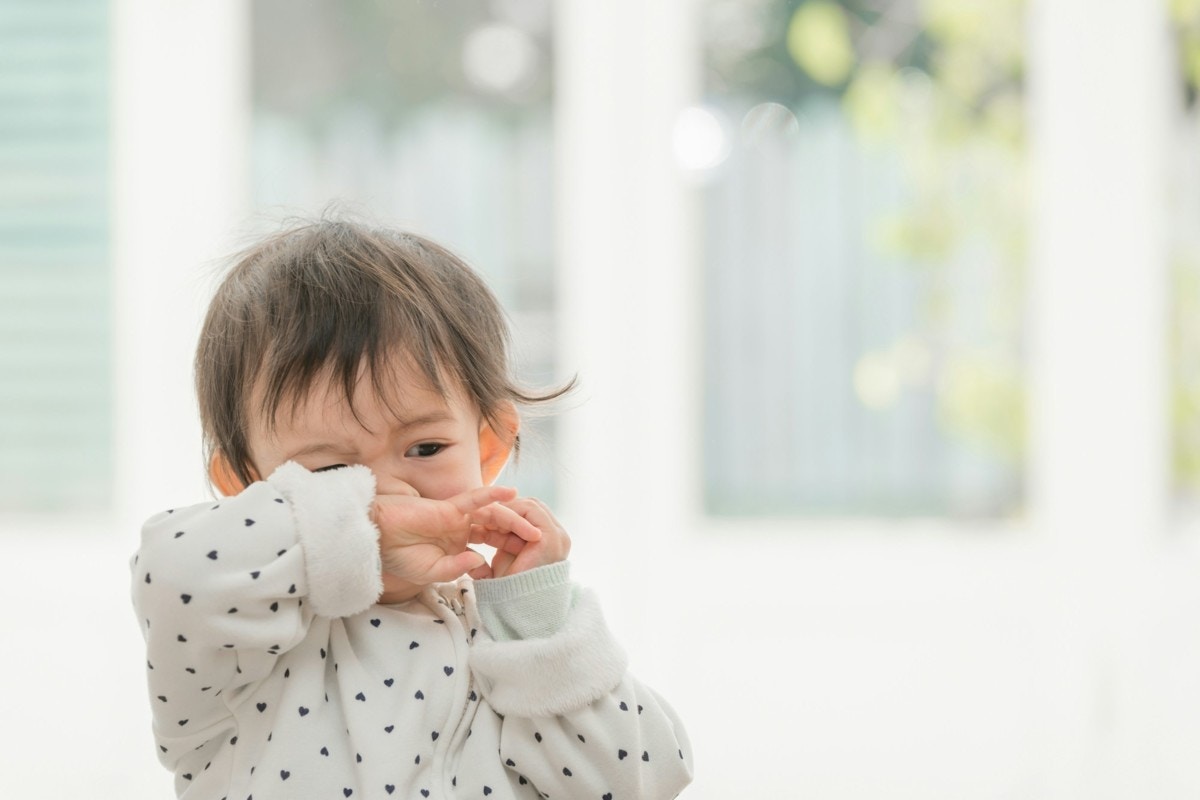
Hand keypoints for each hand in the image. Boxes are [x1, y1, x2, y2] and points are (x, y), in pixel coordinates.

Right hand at [373, 485, 541, 587]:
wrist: (376, 541)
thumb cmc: (399, 557)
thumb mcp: (432, 572)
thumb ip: (457, 567)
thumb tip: (481, 562)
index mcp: (457, 547)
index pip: (489, 551)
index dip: (505, 558)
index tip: (522, 568)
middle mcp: (461, 531)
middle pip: (497, 532)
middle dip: (518, 538)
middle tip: (539, 547)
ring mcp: (457, 518)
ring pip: (492, 517)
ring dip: (515, 522)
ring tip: (534, 532)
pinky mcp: (449, 507)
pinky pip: (475, 498)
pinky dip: (493, 494)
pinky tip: (512, 494)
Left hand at [468, 496, 570, 579]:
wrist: (516, 605)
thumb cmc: (508, 584)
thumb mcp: (506, 553)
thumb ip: (503, 535)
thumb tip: (490, 519)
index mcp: (551, 540)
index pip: (532, 513)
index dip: (508, 512)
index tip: (485, 516)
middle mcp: (559, 536)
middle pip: (533, 506)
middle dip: (508, 508)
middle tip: (485, 514)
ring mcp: (558, 536)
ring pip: (532, 505)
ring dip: (508, 510)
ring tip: (489, 518)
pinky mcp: (551, 537)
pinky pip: (531, 511)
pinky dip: (511, 512)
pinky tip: (494, 522)